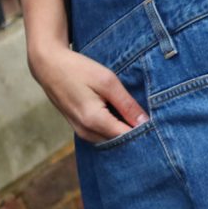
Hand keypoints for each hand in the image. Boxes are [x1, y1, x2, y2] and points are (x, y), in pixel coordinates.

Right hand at [28, 40, 144, 141]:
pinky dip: (113, 129)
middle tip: (152, 122)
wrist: (48, 66)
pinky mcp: (79, 128)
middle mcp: (86, 132)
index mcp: (94, 120)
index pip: (127, 137)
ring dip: (124, 132)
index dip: (144, 133)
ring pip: (110, 140)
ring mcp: (81, 132)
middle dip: (136, 134)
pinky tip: (121, 117)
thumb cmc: (78, 69)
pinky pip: (101, 135)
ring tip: (136, 117)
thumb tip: (145, 122)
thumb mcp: (107, 81)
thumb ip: (126, 103)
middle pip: (119, 142)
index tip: (159, 126)